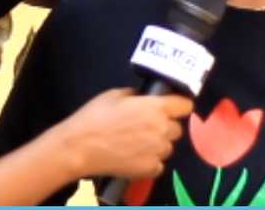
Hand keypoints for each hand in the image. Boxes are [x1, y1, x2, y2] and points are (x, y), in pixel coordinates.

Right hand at [55, 88, 191, 179]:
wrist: (78, 147)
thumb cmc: (95, 117)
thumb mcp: (116, 95)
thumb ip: (137, 96)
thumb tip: (144, 99)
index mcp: (157, 107)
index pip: (186, 106)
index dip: (179, 106)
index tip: (172, 109)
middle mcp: (162, 128)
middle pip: (177, 129)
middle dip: (166, 127)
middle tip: (147, 128)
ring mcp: (158, 151)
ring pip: (168, 147)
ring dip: (158, 145)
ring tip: (137, 144)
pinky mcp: (149, 169)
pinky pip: (159, 165)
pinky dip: (150, 162)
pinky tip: (135, 158)